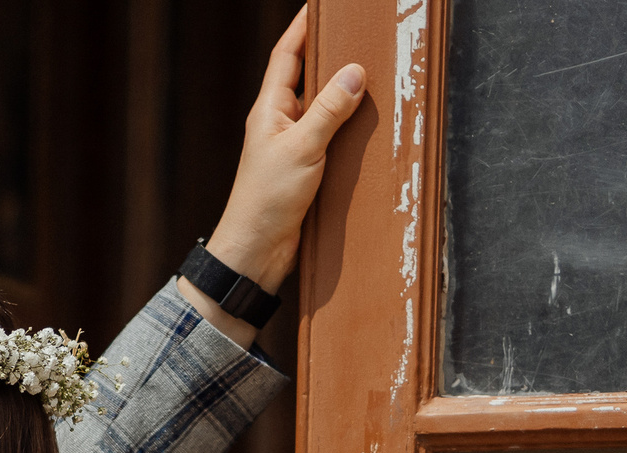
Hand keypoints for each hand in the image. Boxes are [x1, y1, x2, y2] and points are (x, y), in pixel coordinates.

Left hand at [192, 10, 367, 302]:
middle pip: (306, 77)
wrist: (256, 253)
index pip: (286, 55)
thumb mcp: (302, 149)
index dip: (302, 27)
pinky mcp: (305, 168)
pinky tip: (368, 121)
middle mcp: (279, 123)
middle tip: (354, 33)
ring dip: (342, 90)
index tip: (320, 6)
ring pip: (321, 107)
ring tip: (370, 69)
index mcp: (269, 109)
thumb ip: (328, 110)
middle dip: (329, 53)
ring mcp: (292, 145)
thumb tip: (353, 72)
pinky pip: (330, 136)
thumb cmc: (266, 201)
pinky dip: (347, 124)